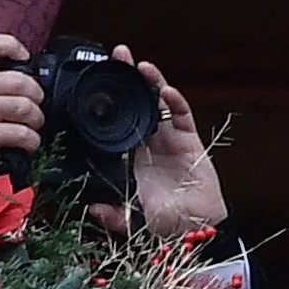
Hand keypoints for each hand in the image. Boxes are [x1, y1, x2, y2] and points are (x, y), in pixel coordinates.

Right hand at [0, 32, 44, 175]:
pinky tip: (29, 143)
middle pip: (18, 81)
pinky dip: (32, 140)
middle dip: (34, 92)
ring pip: (25, 106)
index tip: (22, 55)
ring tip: (34, 122)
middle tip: (35, 99)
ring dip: (35, 116)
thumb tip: (0, 75)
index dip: (10, 47)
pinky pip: (23, 134)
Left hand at [87, 44, 226, 237]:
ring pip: (158, 106)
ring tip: (139, 65)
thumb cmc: (165, 226)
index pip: (114, 123)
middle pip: (135, 106)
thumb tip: (93, 207)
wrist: (196, 232)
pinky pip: (182, 118)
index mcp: (129, 159)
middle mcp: (148, 145)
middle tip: (116, 56)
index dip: (106, 103)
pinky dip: (175, 103)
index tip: (92, 83)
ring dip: (151, 84)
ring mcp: (170, 142)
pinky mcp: (191, 143)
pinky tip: (165, 90)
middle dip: (126, 81)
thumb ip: (112, 213)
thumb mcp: (129, 221)